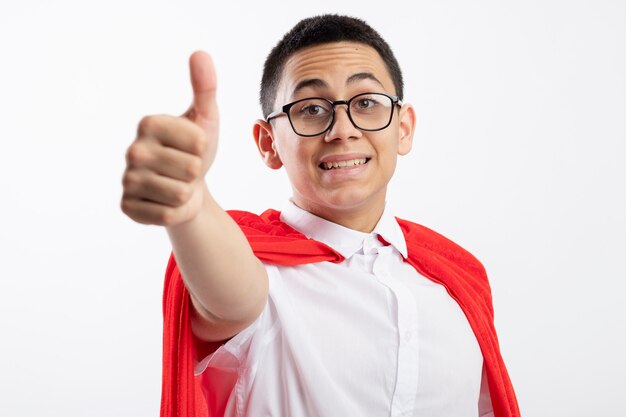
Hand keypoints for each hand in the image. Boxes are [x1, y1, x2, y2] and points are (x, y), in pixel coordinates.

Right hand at [121, 51, 218, 225]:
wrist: (186, 188)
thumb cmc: (195, 150)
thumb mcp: (205, 119)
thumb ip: (205, 87)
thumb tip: (200, 53)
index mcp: (148, 123)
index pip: (198, 142)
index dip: (203, 149)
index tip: (192, 147)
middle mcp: (132, 150)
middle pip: (190, 170)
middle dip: (195, 173)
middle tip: (184, 169)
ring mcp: (127, 180)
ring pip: (179, 194)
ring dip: (185, 193)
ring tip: (176, 184)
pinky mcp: (128, 207)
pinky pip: (167, 215)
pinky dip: (174, 212)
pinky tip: (165, 201)